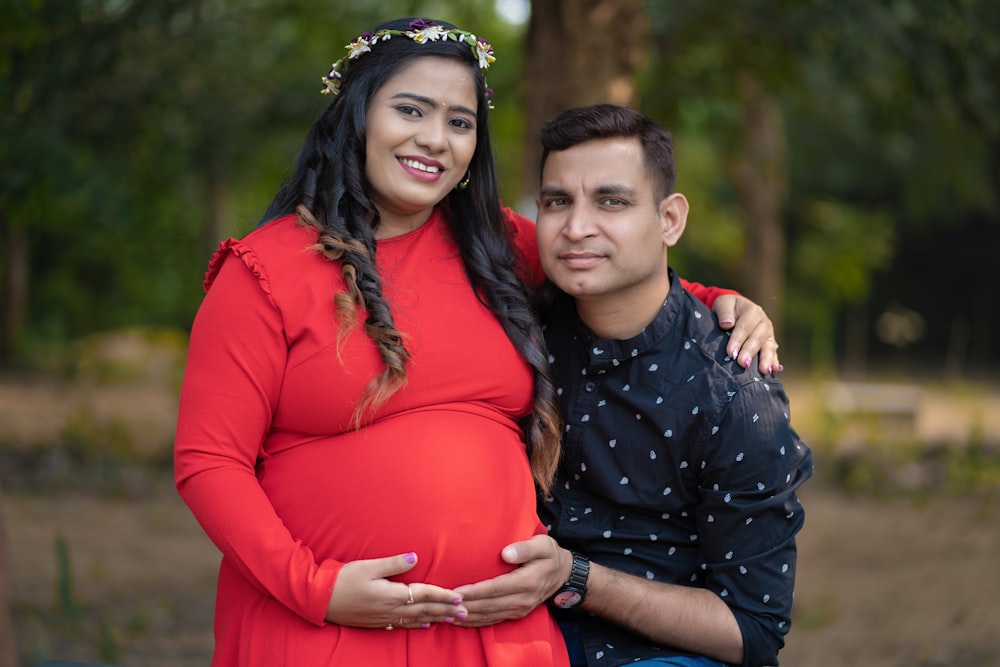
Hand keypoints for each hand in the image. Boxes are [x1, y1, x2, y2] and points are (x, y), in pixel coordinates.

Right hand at [325, 552, 467, 628]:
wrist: (320, 599)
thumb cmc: (343, 579)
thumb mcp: (369, 566)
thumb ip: (394, 563)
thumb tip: (415, 557)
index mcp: (392, 594)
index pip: (424, 595)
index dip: (443, 596)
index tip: (460, 597)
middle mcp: (391, 609)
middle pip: (424, 610)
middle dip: (446, 611)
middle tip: (465, 613)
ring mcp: (384, 618)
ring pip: (416, 620)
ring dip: (435, 619)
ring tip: (451, 620)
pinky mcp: (376, 622)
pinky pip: (402, 625)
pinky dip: (416, 625)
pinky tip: (425, 625)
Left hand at [452, 534, 570, 626]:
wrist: (564, 574)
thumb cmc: (549, 555)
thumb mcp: (542, 545)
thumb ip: (524, 548)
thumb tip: (505, 554)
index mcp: (527, 582)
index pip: (495, 588)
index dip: (474, 591)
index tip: (455, 591)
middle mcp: (523, 600)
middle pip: (488, 605)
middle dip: (464, 606)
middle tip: (442, 603)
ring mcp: (520, 609)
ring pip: (488, 616)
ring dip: (466, 616)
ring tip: (445, 614)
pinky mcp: (517, 614)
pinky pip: (493, 621)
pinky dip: (475, 622)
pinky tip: (460, 620)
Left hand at [712, 294, 781, 374]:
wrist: (736, 309)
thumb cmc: (727, 308)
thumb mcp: (723, 303)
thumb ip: (724, 312)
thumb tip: (726, 324)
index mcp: (753, 311)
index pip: (744, 327)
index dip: (737, 340)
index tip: (730, 353)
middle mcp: (764, 323)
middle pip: (757, 339)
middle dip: (750, 352)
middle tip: (743, 364)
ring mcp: (769, 334)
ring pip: (769, 347)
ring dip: (766, 359)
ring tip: (765, 371)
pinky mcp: (770, 344)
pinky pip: (773, 353)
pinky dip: (774, 362)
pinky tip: (775, 370)